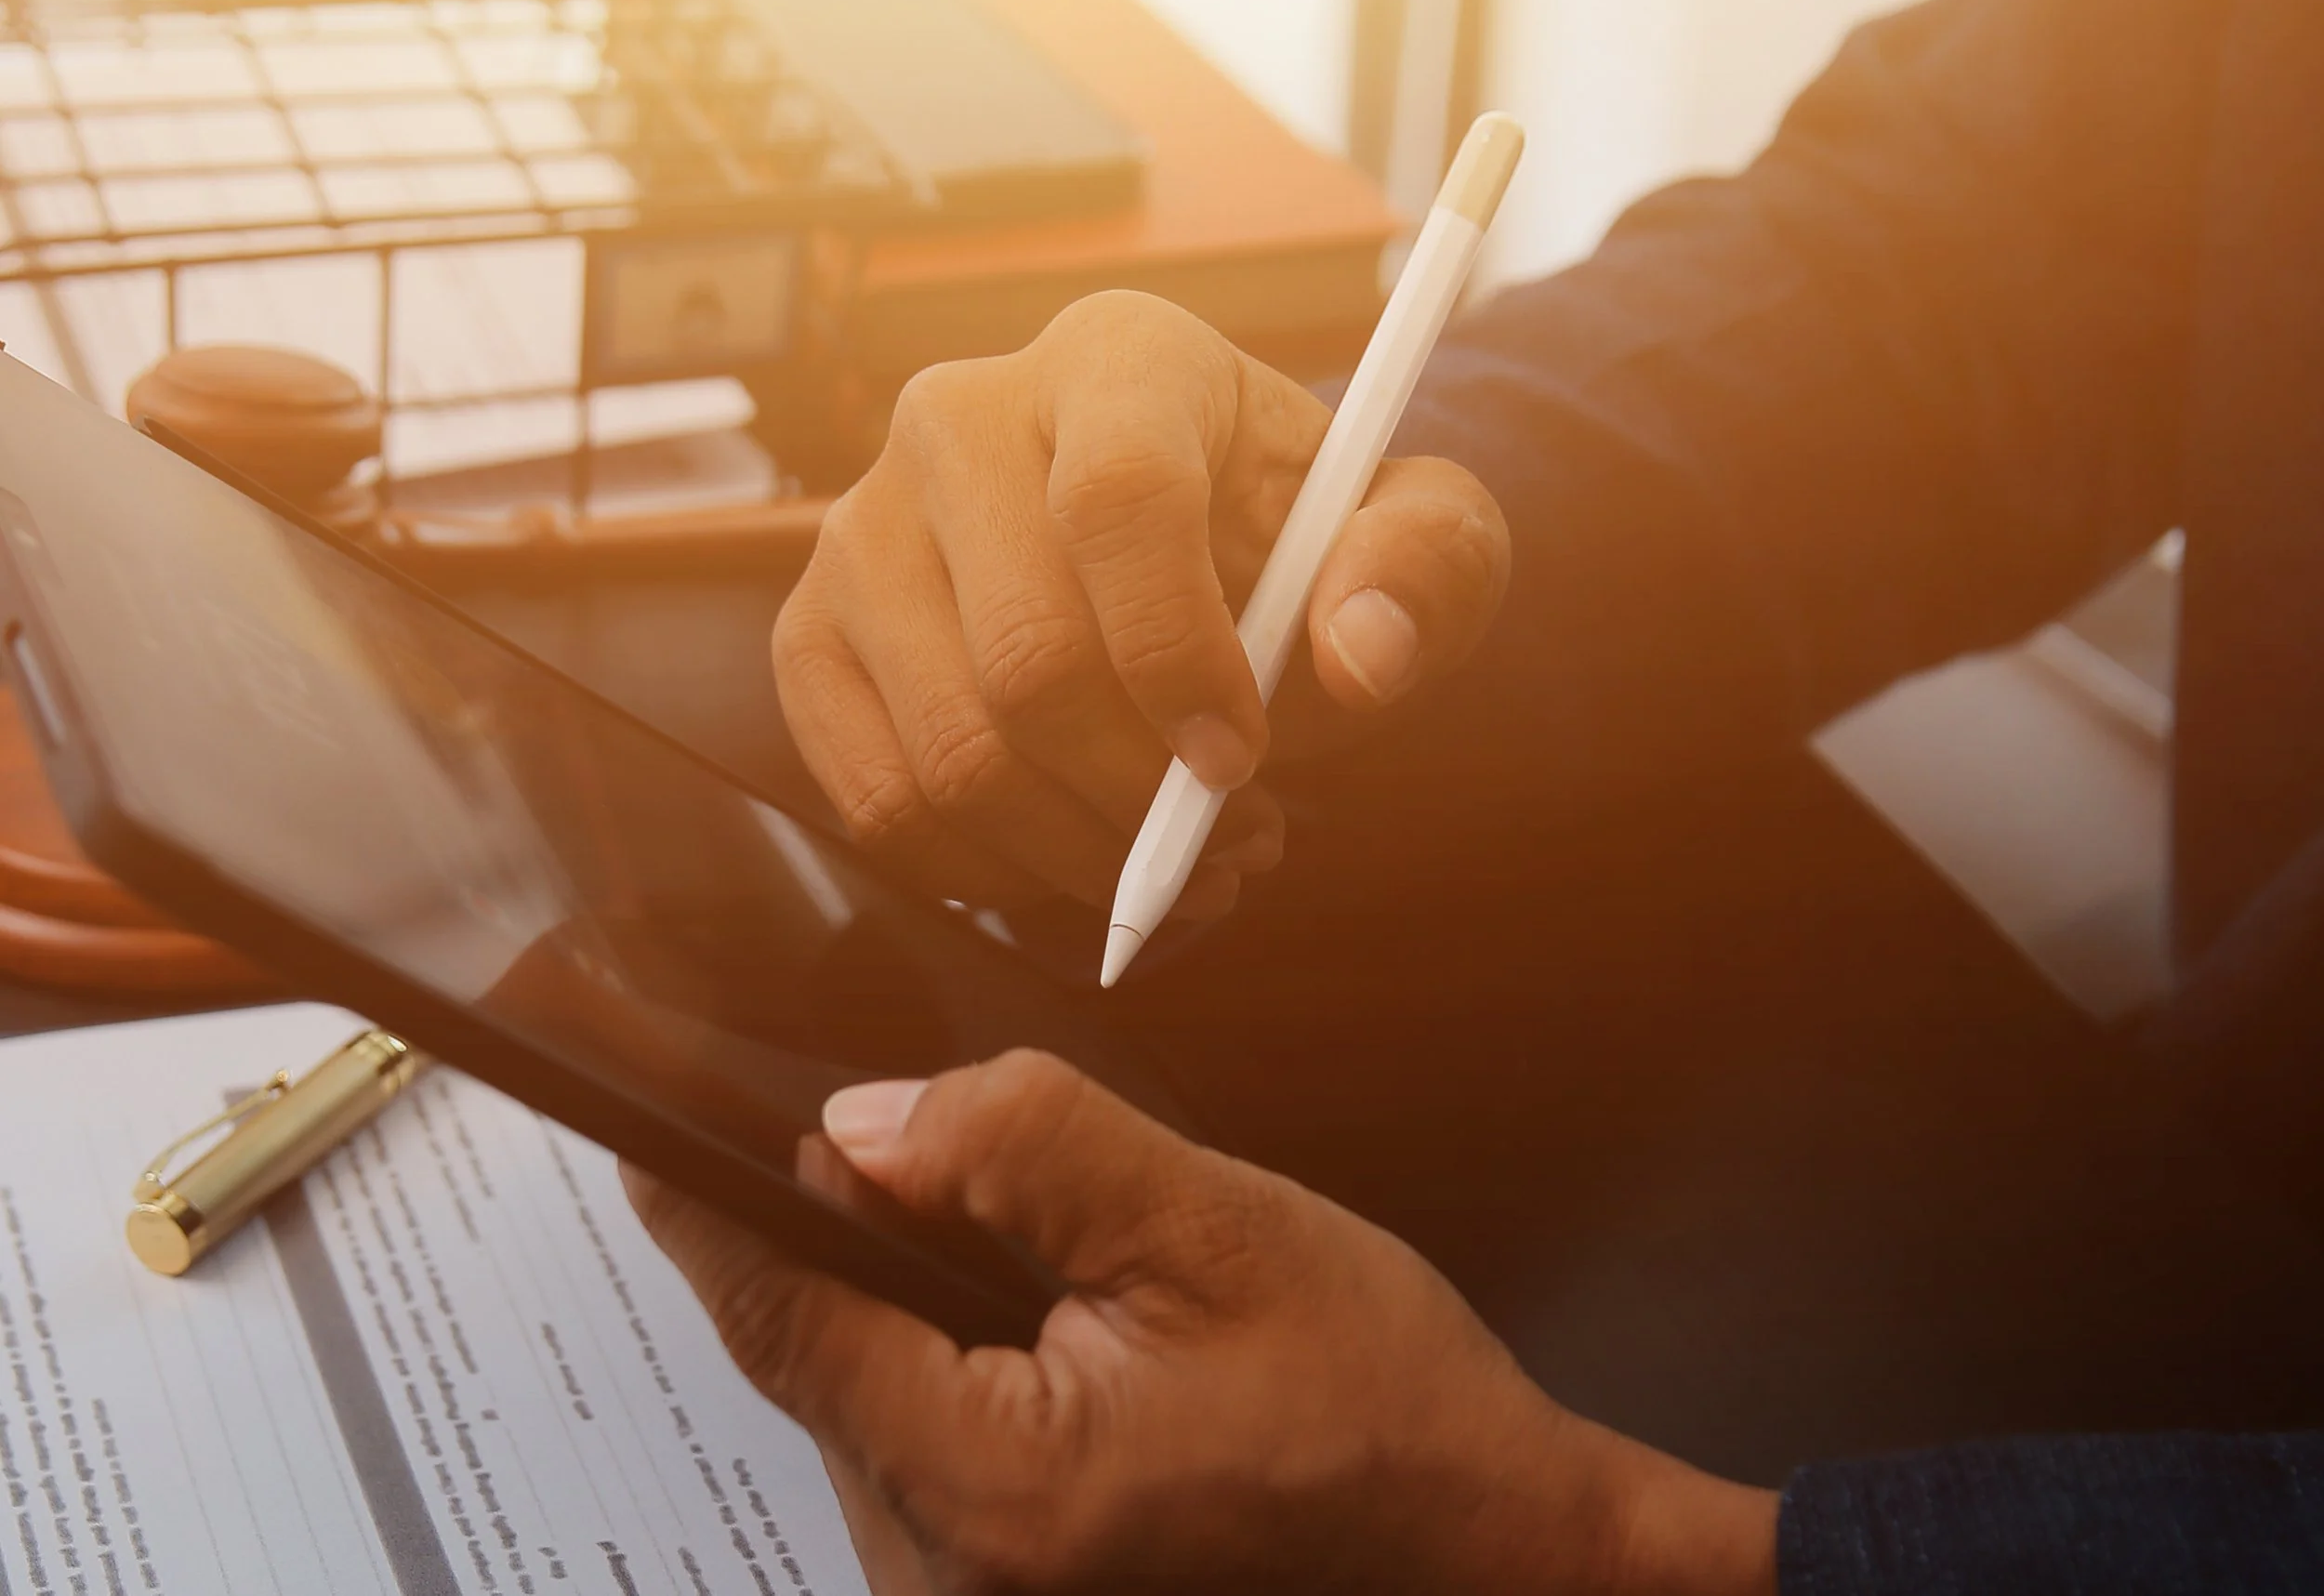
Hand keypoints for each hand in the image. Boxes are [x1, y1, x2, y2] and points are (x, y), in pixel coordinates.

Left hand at [626, 1052, 1776, 1594]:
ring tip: (1061, 1280)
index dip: (711, 1206)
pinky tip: (1056, 1346)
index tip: (647, 1130)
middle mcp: (956, 1578)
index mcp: (997, 1489)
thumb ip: (1031, 1150)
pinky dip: (952, 1378)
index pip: (789, 1318)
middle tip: (957, 1169)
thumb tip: (865, 1123)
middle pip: (826, 1362)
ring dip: (916, 1315)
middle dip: (860, 1243)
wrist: (1492, 1554)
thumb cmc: (1392, 1417)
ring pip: (873, 1408)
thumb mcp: (1220, 1231)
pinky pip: (924, 1460)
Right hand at [775, 291, 1508, 916]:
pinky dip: (991, 872)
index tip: (1242, 761)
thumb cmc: (1295, 542)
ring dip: (1080, 855)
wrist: (1186, 554)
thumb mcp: (1411, 536)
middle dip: (1141, 796)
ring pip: (951, 754)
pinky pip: (882, 804)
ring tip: (1179, 862)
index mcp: (1117, 359)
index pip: (1117, 500)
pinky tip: (1075, 856)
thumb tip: (1358, 657)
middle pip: (1024, 656)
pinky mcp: (812, 639)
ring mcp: (862, 530)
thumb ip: (1423, 572)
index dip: (1179, 655)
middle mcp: (957, 417)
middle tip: (1236, 843)